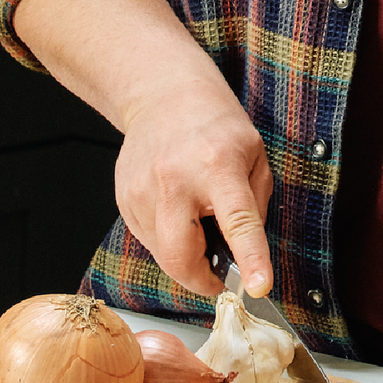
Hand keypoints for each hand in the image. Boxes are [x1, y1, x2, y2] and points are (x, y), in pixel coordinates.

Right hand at [108, 76, 273, 297]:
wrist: (163, 95)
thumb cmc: (214, 124)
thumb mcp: (254, 156)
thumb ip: (254, 207)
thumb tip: (245, 255)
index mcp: (217, 166)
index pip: (237, 221)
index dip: (250, 258)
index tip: (258, 287)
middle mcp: (174, 180)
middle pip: (179, 257)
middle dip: (200, 279)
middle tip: (218, 273)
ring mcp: (142, 191)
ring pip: (162, 254)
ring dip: (185, 254)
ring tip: (196, 218)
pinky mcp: (124, 199)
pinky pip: (148, 239)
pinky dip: (167, 238)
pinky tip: (176, 209)